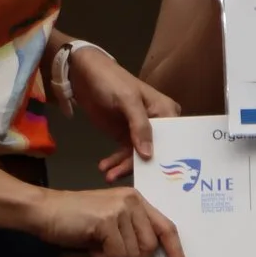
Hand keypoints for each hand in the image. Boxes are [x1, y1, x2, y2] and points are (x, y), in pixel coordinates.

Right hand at [31, 186, 187, 256]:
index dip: (176, 253)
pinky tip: (90, 249)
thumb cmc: (74, 221)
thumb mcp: (110, 223)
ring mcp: (120, 209)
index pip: (166, 228)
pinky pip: (118, 256)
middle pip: (150, 247)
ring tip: (97, 250)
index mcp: (137, 200)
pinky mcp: (107, 220)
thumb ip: (131, 233)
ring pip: (134, 254)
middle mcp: (132, 201)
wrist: (43, 211)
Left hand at [67, 46, 180, 181]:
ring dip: (124, 167)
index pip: (172, 138)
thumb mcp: (128, 100)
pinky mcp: (124, 136)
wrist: (84, 76)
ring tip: (109, 176)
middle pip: (156, 150)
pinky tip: (105, 168)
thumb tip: (149, 155)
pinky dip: (115, 162)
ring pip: (138, 156)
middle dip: (142, 167)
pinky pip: (124, 154)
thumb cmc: (111, 82)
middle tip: (129, 180)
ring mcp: (139, 131)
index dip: (168, 158)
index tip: (161, 178)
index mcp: (166, 111)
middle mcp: (157, 123)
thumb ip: (140, 126)